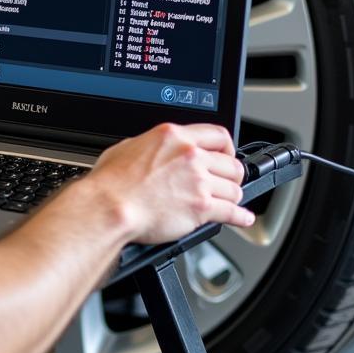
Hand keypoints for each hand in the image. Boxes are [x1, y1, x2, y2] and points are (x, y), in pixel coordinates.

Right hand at [89, 122, 252, 243]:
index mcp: (174, 136)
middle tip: (227, 181)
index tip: (226, 155)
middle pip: (232, 163)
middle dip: (231, 175)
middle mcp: (190, 156)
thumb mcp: (129, 146)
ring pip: (234, 189)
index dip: (227, 147)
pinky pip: (232, 212)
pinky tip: (242, 218)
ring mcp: (198, 181)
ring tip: (228, 201)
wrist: (111, 206)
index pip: (217, 134)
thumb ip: (153, 146)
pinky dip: (240, 217)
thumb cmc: (112, 181)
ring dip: (232, 197)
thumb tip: (156, 152)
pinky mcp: (201, 208)